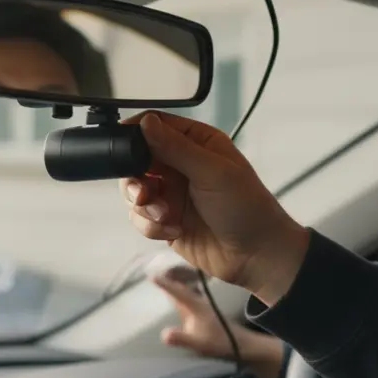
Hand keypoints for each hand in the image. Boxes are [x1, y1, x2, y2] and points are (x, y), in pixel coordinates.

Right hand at [121, 112, 309, 304]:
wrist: (255, 256)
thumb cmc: (246, 208)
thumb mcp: (212, 172)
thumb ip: (176, 147)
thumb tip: (146, 122)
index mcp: (196, 143)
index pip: (156, 125)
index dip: (136, 132)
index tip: (122, 145)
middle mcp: (180, 165)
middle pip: (136, 160)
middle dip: (136, 179)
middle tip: (144, 193)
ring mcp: (171, 193)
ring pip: (134, 191)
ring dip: (144, 206)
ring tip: (166, 216)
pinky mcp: (164, 219)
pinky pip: (140, 218)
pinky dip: (151, 226)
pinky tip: (174, 230)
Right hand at [152, 268, 285, 377]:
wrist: (243, 345)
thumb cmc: (220, 344)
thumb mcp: (199, 344)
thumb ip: (182, 338)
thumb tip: (163, 334)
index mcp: (195, 307)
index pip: (177, 292)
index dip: (164, 284)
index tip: (151, 275)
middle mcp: (198, 302)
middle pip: (180, 286)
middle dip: (168, 278)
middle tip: (153, 270)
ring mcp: (202, 306)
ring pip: (185, 290)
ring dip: (174, 282)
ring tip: (162, 276)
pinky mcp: (204, 311)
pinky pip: (187, 295)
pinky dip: (180, 290)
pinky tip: (177, 291)